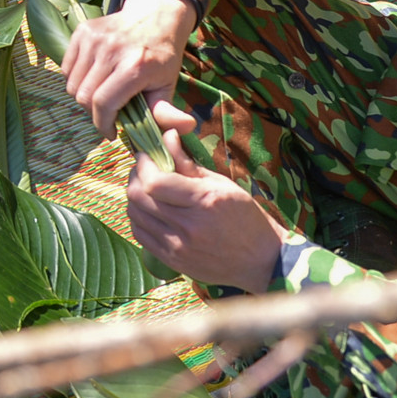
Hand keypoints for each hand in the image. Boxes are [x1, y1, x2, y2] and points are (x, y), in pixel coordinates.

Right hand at [63, 0, 197, 138]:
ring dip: (84, 97)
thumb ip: (167, 111)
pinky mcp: (82, 31)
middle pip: (84, 96)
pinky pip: (66, 68)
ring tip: (101, 95)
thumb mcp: (168, 84)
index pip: (103, 103)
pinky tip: (93, 78)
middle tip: (107, 113)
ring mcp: (94, 38)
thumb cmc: (162, 55)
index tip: (110, 132)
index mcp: (135, 66)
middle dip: (93, 113)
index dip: (103, 124)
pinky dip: (76, 80)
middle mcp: (111, 50)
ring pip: (72, 84)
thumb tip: (186, 128)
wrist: (154, 15)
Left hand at [126, 129, 284, 292]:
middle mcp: (188, 226)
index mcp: (204, 201)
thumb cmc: (245, 217)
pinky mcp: (172, 261)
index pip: (155, 182)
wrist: (261, 261)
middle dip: (135, 176)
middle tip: (143, 168)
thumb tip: (166, 136)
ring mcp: (178, 247)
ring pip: (134, 215)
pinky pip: (140, 235)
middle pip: (138, 197)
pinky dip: (138, 218)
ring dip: (134, 197)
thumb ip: (188, 163)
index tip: (145, 155)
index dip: (143, 164)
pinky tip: (149, 210)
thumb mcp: (222, 184)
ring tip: (146, 188)